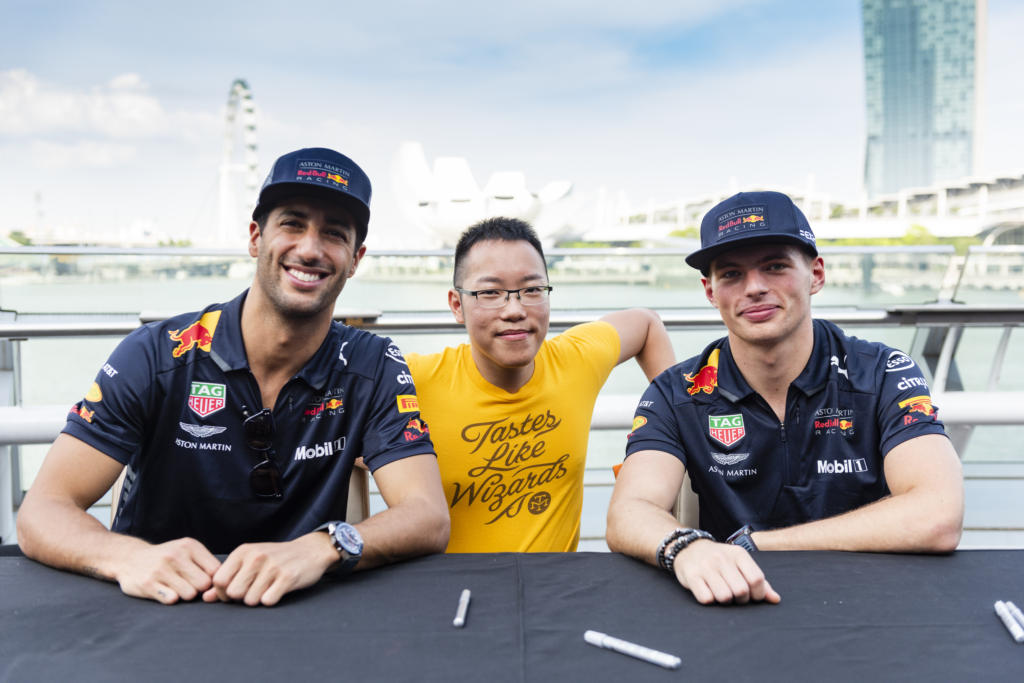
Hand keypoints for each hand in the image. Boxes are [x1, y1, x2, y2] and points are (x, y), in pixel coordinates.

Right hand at [115, 537, 220, 604]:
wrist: (130, 558)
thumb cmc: (167, 558)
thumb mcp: (187, 551)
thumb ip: (206, 564)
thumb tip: (225, 583)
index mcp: (189, 546)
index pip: (215, 571)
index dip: (213, 581)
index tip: (206, 583)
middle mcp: (175, 555)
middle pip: (204, 584)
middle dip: (199, 589)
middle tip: (190, 586)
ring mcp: (161, 569)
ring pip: (189, 595)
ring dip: (185, 595)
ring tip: (177, 588)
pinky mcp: (148, 584)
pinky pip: (171, 600)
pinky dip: (171, 599)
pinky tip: (165, 592)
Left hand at [203, 533, 336, 606]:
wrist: (310, 551)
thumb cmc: (275, 558)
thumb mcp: (250, 562)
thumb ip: (227, 578)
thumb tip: (206, 598)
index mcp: (243, 551)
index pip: (219, 581)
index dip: (223, 593)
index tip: (235, 591)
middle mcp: (256, 557)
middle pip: (233, 593)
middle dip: (241, 598)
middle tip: (254, 590)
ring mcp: (272, 567)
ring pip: (250, 600)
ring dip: (258, 600)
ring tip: (267, 588)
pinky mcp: (288, 577)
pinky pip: (268, 601)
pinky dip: (272, 599)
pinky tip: (278, 590)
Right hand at [672, 540, 780, 604]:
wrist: (688, 547)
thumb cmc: (719, 559)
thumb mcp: (740, 563)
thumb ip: (759, 581)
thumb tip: (776, 599)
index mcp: (738, 554)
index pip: (757, 579)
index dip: (758, 594)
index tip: (752, 594)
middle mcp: (722, 559)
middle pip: (741, 591)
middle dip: (741, 599)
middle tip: (735, 595)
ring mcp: (706, 567)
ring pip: (724, 597)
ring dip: (724, 601)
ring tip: (721, 593)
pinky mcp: (691, 576)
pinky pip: (706, 599)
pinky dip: (709, 600)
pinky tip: (707, 591)